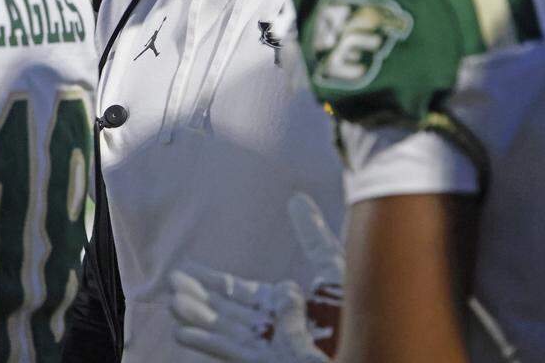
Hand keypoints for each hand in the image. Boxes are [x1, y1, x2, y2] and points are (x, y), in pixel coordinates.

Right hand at [169, 193, 342, 361]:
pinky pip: (236, 354)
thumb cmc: (358, 309)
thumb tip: (296, 198)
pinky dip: (209, 344)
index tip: (187, 269)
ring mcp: (273, 350)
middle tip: (170, 284)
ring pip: (227, 332)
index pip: (243, 294)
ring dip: (198, 318)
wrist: (375, 343)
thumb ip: (312, 236)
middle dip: (200, 298)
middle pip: (229, 313)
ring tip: (171, 304)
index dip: (215, 281)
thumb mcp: (333, 266)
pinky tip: (183, 333)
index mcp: (288, 306)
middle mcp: (276, 329)